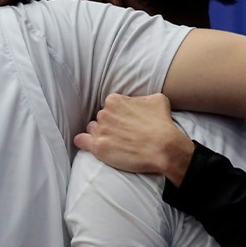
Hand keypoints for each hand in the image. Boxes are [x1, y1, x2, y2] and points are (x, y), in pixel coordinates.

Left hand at [74, 93, 194, 181]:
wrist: (164, 148)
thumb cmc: (162, 124)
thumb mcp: (157, 99)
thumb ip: (142, 98)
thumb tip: (138, 101)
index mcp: (115, 100)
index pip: (109, 106)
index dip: (118, 115)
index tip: (126, 123)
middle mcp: (104, 113)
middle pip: (101, 118)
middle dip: (110, 125)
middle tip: (123, 135)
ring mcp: (100, 130)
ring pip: (92, 129)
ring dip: (100, 134)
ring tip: (115, 143)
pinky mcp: (98, 147)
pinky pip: (81, 141)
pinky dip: (83, 142)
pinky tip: (88, 144)